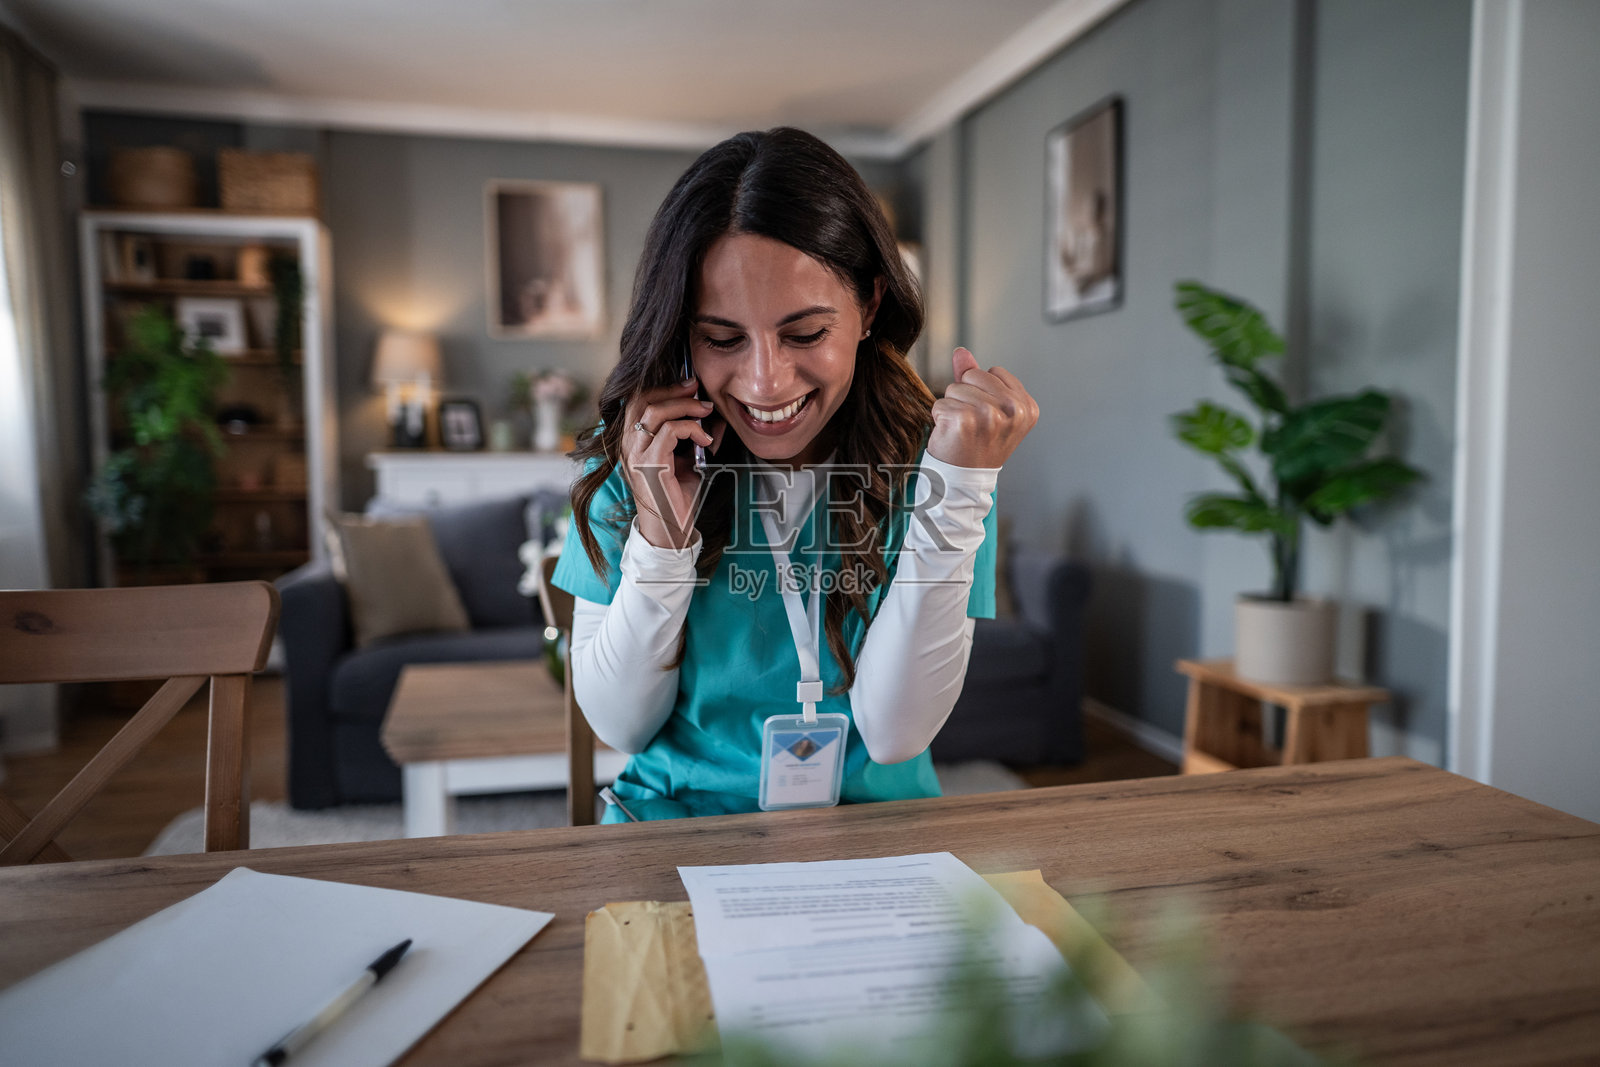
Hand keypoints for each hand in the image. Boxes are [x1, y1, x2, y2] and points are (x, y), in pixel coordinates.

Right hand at [620, 379, 724, 548]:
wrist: (671, 531)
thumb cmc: (677, 498)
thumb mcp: (685, 461)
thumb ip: (690, 438)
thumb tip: (710, 417)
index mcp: (632, 442)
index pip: (637, 401)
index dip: (662, 387)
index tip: (689, 384)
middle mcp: (628, 446)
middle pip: (642, 399)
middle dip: (673, 389)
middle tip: (697, 390)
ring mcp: (636, 455)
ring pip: (655, 411)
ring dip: (685, 406)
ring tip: (706, 412)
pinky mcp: (650, 465)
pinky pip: (668, 431)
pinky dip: (691, 429)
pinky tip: (705, 440)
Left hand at [927, 347, 1038, 467]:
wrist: (964, 481)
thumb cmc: (977, 445)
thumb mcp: (989, 408)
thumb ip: (976, 376)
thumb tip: (961, 351)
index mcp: (1026, 406)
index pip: (993, 371)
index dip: (983, 391)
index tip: (987, 418)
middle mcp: (1013, 410)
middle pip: (973, 375)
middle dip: (966, 396)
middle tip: (972, 425)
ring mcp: (989, 415)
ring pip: (954, 388)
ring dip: (952, 408)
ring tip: (962, 431)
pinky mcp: (964, 421)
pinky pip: (940, 403)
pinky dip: (939, 419)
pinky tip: (951, 436)